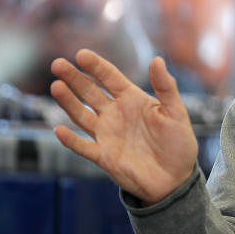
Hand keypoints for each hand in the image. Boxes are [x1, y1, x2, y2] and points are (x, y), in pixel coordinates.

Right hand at [51, 49, 197, 203]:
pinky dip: (71, 140)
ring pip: (81, 115)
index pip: (110, 78)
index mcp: (133, 100)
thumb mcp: (176, 113)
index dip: (96, 66)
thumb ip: (166, 87)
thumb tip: (158, 60)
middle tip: (58, 64)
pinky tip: (59, 129)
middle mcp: (116, 114)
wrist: (175, 179)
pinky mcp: (103, 156)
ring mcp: (107, 134)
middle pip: (90, 92)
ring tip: (56, 86)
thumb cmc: (178, 143)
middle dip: (74, 78)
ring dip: (68, 102)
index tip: (81, 54)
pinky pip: (83, 146)